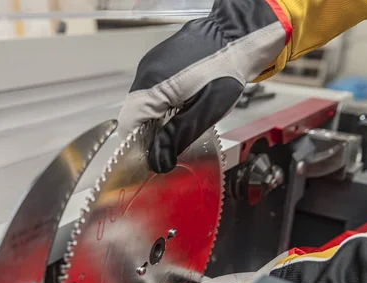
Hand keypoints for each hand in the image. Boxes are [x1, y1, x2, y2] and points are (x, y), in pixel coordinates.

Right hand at [117, 0, 290, 172]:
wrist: (239, 36)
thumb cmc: (226, 72)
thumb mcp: (205, 111)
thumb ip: (178, 136)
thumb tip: (158, 162)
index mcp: (151, 87)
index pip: (128, 126)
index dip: (140, 144)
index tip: (158, 153)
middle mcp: (145, 73)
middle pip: (135, 114)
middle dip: (152, 130)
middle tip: (176, 137)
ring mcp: (150, 64)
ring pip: (144, 101)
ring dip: (158, 115)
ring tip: (184, 116)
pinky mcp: (158, 59)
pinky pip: (152, 88)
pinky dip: (163, 100)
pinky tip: (184, 100)